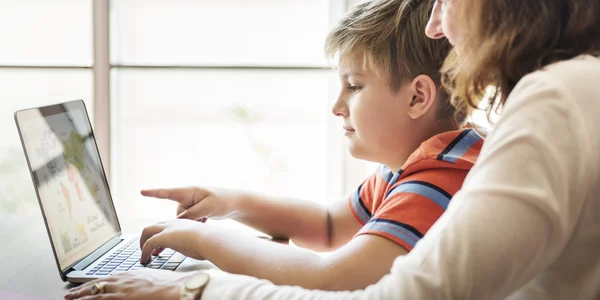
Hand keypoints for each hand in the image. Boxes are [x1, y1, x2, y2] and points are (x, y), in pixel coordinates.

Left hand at [64, 269, 189, 299]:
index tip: (86, 286)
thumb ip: (141, 280)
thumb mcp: (153, 277)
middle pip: (96, 286)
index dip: (94, 283)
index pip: (106, 278)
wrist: (179, 288)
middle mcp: (123, 281)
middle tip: (69, 295)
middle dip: (81, 291)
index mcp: (130, 275)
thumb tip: (138, 285)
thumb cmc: (172, 284)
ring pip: (95, 295)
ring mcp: (121, 292)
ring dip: (81, 298)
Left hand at [140, 219, 206, 262]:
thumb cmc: (210, 242)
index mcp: (182, 223)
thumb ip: (193, 243)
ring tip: (144, 256)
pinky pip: (148, 243)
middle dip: (146, 237)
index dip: (159, 236)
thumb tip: (196, 250)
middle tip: (147, 250)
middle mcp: (173, 223)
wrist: (211, 240)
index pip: (165, 226)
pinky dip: (144, 252)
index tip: (159, 248)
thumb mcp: (200, 240)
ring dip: (143, 243)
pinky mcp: (164, 237)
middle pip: (152, 226)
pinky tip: (145, 260)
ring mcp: (168, 228)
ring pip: (147, 231)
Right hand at [141, 187, 238, 220]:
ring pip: (183, 219)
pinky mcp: (194, 210)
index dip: (154, 193)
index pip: (168, 193)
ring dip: (193, 223)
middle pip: (177, 213)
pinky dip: (196, 223)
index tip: (141, 192)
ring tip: (207, 218)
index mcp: (189, 191)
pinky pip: (189, 220)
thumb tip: (177, 222)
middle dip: (187, 220)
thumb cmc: (223, 201)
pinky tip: (207, 220)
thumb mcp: (207, 208)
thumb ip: (190, 215)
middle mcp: (187, 196)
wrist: (236, 203)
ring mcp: (191, 203)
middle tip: (202, 217)